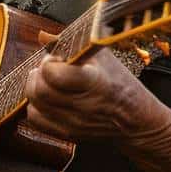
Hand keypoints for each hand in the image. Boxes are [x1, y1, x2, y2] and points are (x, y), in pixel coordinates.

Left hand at [23, 48, 166, 141]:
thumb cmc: (120, 83)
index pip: (54, 74)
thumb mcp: (102, 56)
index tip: (57, 58)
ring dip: (35, 88)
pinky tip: (47, 98)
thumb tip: (43, 36)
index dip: (49, 62)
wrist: (135, 120)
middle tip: (49, 68)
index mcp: (94, 82)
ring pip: (35, 105)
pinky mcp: (67, 134)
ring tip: (47, 81)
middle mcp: (83, 106)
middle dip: (39, 74)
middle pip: (40, 90)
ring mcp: (74, 124)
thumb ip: (70, 44)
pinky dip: (36, 106)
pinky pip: (36, 120)